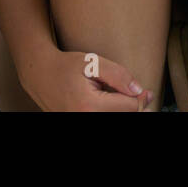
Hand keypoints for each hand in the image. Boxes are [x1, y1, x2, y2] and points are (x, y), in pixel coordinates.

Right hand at [24, 49, 154, 111]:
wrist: (40, 75)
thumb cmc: (66, 66)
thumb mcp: (93, 63)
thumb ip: (118, 75)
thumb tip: (138, 91)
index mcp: (89, 106)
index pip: (129, 108)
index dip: (140, 98)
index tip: (147, 92)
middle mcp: (84, 119)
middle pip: (123, 117)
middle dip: (133, 107)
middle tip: (140, 96)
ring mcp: (79, 123)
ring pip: (114, 119)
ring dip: (120, 109)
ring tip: (119, 98)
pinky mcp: (77, 123)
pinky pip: (102, 119)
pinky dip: (110, 112)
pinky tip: (109, 104)